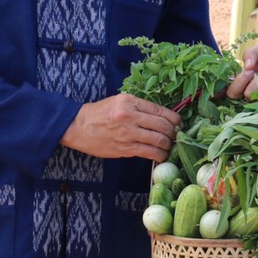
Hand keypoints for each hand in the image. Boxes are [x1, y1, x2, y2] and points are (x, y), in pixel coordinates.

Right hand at [62, 93, 182, 162]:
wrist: (78, 126)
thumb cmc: (99, 113)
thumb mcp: (119, 101)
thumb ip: (139, 107)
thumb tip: (162, 117)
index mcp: (130, 102)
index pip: (160, 110)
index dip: (175, 119)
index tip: (179, 124)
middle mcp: (130, 116)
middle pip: (163, 126)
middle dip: (174, 133)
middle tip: (176, 137)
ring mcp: (128, 133)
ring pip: (159, 140)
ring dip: (168, 146)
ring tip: (169, 147)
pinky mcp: (125, 148)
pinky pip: (149, 152)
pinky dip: (159, 155)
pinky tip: (161, 156)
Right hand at [225, 43, 257, 98]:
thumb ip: (251, 53)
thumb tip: (245, 66)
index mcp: (242, 76)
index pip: (225, 85)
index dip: (221, 86)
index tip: (232, 78)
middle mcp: (247, 88)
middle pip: (232, 93)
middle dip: (240, 81)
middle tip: (251, 72)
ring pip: (247, 95)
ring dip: (257, 83)